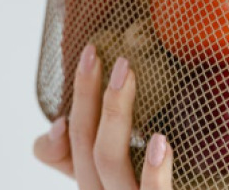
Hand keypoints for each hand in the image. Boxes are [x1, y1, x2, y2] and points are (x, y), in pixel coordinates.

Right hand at [34, 45, 173, 189]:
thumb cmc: (169, 189)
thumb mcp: (131, 175)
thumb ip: (100, 155)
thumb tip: (59, 126)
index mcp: (100, 186)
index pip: (68, 151)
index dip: (68, 110)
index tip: (87, 63)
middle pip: (86, 150)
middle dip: (88, 96)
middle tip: (101, 53)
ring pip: (109, 166)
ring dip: (114, 116)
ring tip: (125, 75)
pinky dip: (155, 174)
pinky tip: (161, 142)